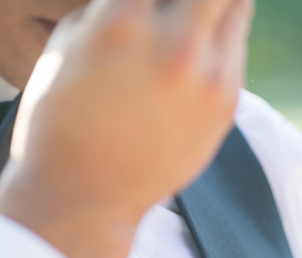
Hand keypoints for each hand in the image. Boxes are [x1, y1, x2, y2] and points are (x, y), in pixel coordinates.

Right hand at [0, 0, 251, 257]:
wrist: (88, 195)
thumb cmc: (63, 116)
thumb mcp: (71, 41)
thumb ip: (116, 3)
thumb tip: (152, 0)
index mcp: (122, 22)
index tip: (158, 2)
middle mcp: (176, 46)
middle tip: (189, 3)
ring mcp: (210, 78)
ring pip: (238, 7)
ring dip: (219, 6)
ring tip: (196, 18)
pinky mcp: (228, 105)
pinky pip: (237, 52)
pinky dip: (223, 42)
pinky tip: (199, 53)